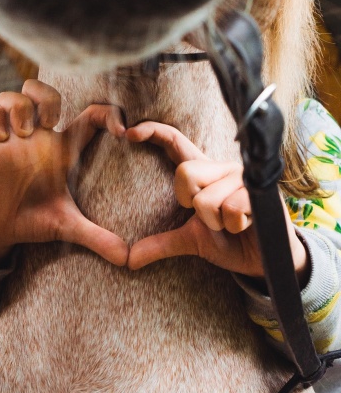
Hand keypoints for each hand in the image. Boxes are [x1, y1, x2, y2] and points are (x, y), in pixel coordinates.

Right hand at [0, 79, 129, 268]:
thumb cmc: (33, 222)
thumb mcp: (68, 227)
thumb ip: (98, 238)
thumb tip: (129, 260)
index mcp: (62, 151)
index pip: (89, 117)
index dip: (108, 114)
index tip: (121, 132)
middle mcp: (37, 138)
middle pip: (44, 91)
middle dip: (47, 95)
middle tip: (50, 121)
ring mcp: (11, 139)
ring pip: (13, 96)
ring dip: (19, 106)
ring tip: (23, 132)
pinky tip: (1, 140)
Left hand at [126, 122, 307, 281]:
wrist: (263, 260)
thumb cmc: (229, 242)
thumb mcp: (190, 241)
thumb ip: (160, 245)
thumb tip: (129, 260)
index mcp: (202, 172)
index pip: (175, 142)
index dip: (153, 132)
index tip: (129, 133)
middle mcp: (221, 168)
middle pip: (186, 172)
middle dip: (193, 204)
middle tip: (211, 218)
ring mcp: (242, 177)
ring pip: (208, 198)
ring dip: (217, 221)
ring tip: (232, 223)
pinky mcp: (262, 190)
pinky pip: (232, 208)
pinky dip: (235, 225)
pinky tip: (247, 224)